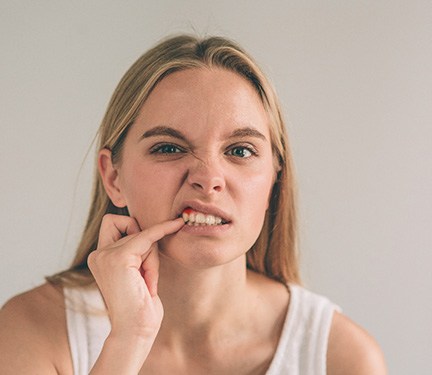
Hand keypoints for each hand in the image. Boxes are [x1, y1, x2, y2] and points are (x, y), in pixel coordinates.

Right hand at [88, 214, 183, 340]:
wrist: (135, 331)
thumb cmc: (140, 307)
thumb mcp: (136, 273)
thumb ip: (135, 251)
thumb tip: (151, 229)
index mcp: (99, 258)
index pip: (114, 223)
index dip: (132, 225)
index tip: (154, 222)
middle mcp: (98, 255)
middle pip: (130, 227)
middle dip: (146, 246)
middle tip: (146, 274)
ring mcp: (105, 255)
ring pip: (142, 235)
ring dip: (152, 258)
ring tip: (146, 283)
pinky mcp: (119, 258)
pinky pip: (148, 236)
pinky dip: (163, 230)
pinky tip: (176, 225)